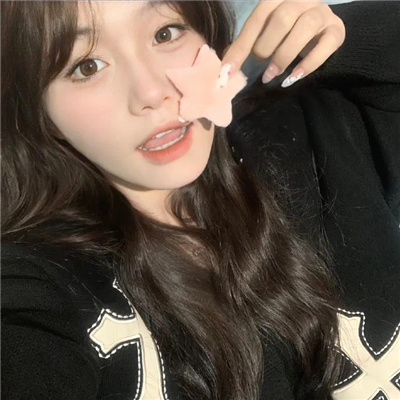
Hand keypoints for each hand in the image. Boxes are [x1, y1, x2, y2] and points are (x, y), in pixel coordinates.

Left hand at [222, 0, 345, 86]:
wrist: (321, 29)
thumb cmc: (285, 32)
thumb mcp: (264, 32)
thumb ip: (246, 44)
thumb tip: (224, 68)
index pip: (256, 19)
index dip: (240, 47)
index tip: (227, 73)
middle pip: (283, 17)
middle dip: (266, 46)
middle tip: (260, 64)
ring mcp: (322, 12)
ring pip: (305, 27)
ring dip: (285, 55)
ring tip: (271, 75)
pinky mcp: (337, 30)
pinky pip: (326, 44)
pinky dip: (308, 64)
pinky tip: (293, 77)